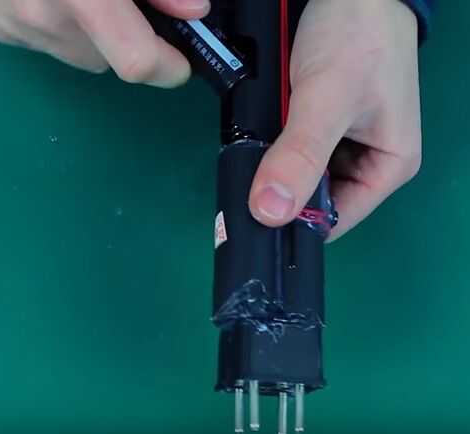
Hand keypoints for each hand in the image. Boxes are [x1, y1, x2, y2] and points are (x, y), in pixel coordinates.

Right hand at [0, 0, 209, 86]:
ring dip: (93, 33)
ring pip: (81, 54)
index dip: (168, 67)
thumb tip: (195, 11)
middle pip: (111, 60)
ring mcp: (13, 24)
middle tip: (119, 3)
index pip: (137, 61)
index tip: (180, 62)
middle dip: (128, 40)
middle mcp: (42, 13)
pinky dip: (61, 26)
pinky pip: (50, 42)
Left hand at [248, 0, 421, 240]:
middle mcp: (368, 163)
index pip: (337, 218)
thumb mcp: (326, 99)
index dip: (298, 224)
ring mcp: (343, 144)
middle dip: (284, 195)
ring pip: (302, 177)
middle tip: (246, 190)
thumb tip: (270, 214)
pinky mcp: (322, 128)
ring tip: (249, 163)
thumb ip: (300, 154)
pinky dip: (276, 150)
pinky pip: (294, 153)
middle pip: (317, 200)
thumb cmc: (354, 39)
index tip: (258, 223)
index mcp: (388, 168)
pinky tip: (258, 144)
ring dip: (277, 171)